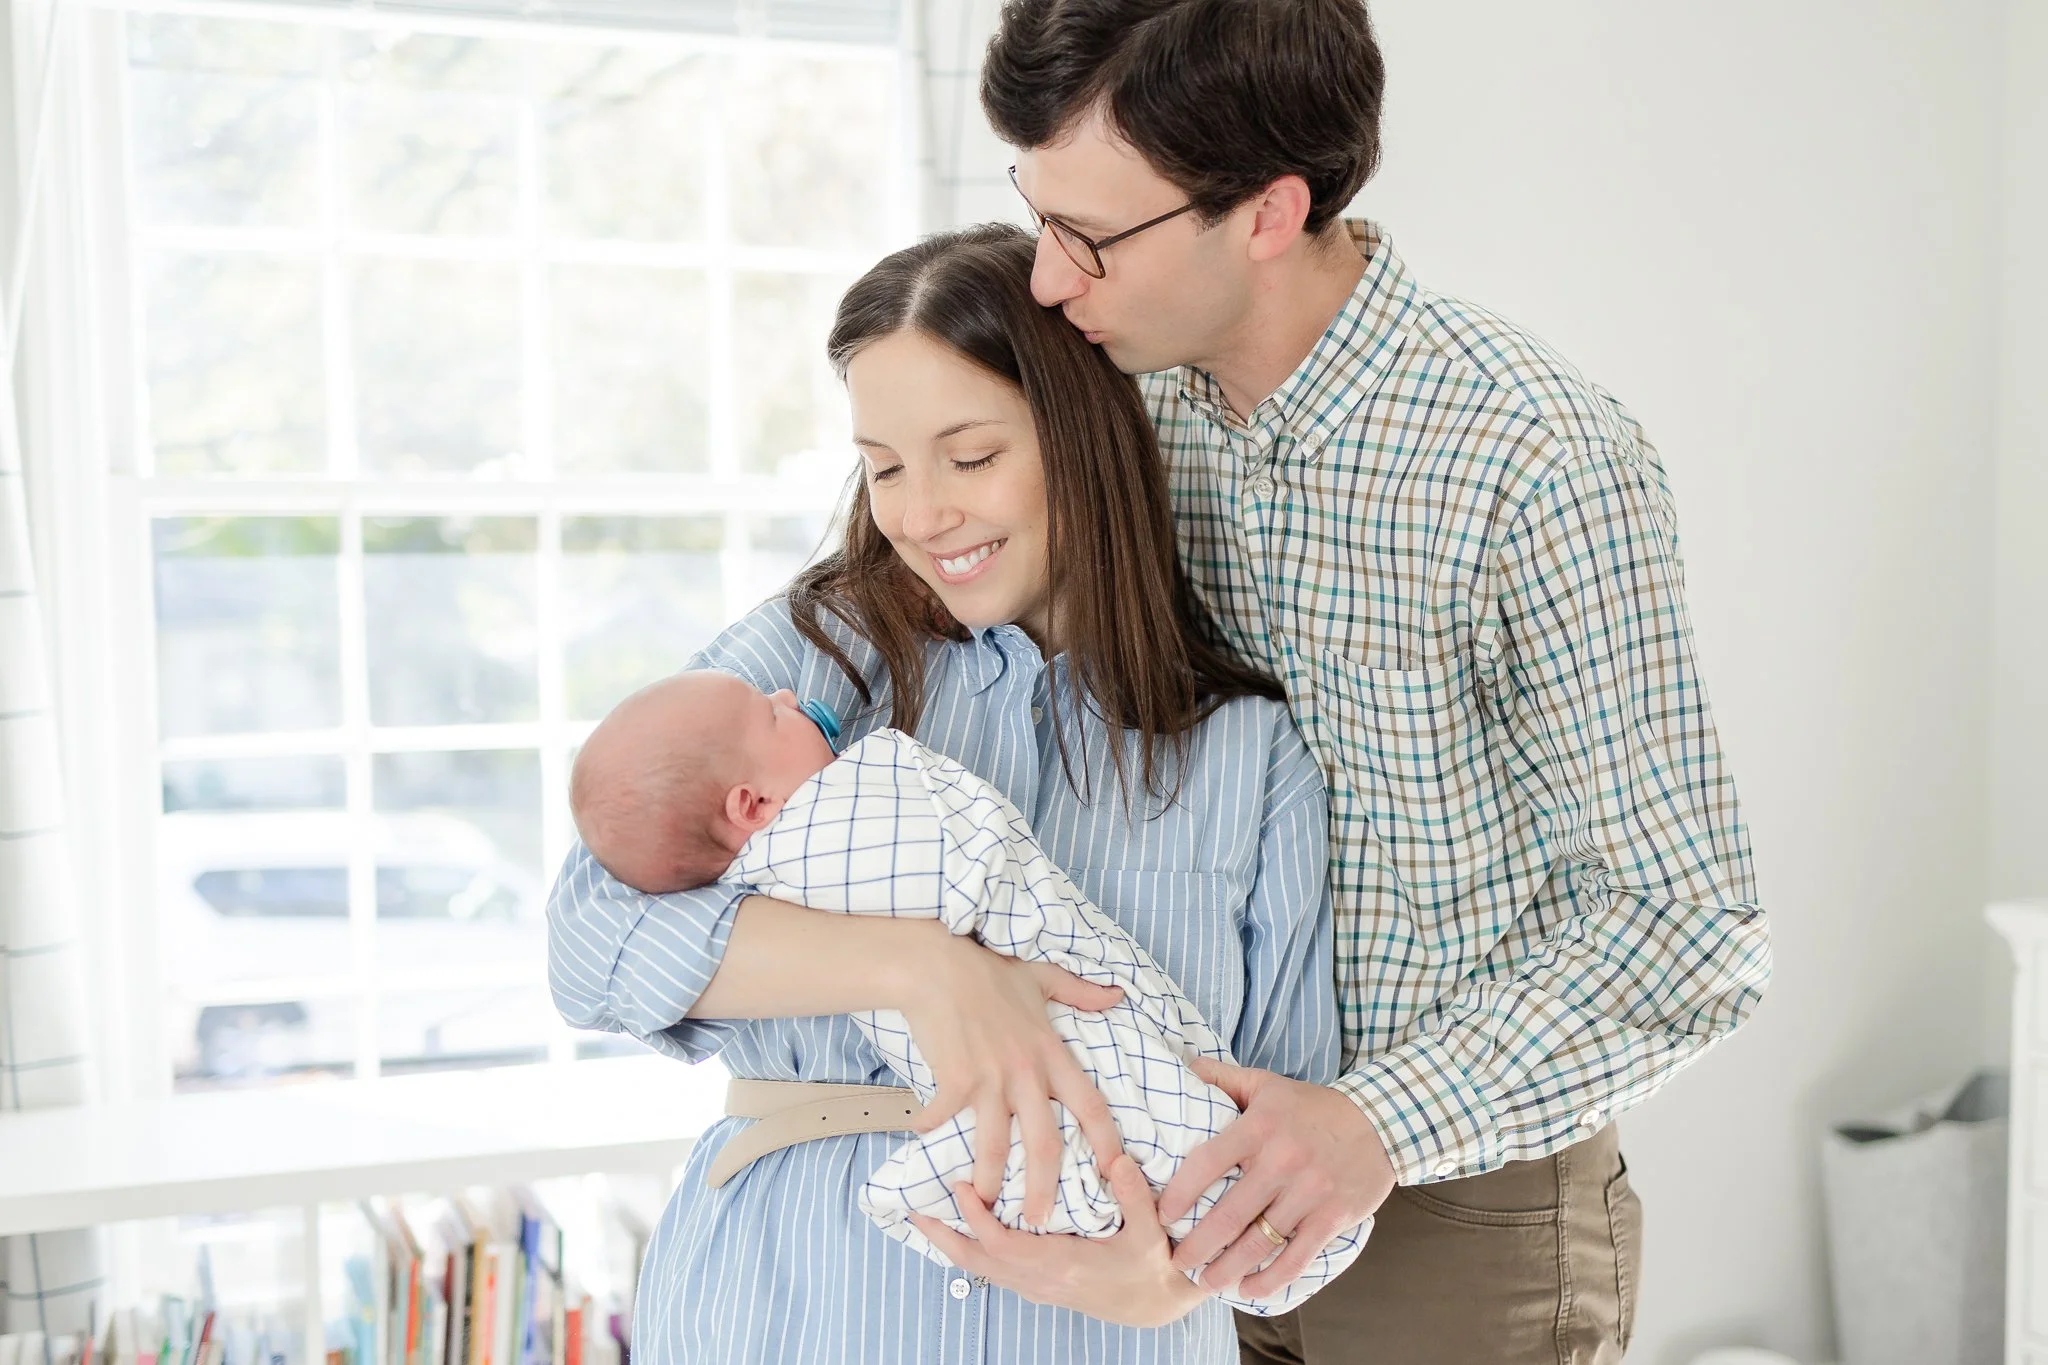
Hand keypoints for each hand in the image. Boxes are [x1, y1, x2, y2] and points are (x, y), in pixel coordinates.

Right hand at [901, 926, 1125, 1226]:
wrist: (937, 964)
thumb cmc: (988, 971)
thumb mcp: (1041, 976)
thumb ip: (1080, 992)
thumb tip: (1117, 995)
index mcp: (1051, 1053)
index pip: (1090, 1106)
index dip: (1105, 1142)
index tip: (1114, 1173)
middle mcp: (1026, 1072)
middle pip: (1043, 1144)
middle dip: (1042, 1189)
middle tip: (1038, 1221)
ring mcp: (990, 1078)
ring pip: (994, 1144)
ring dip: (987, 1179)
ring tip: (982, 1202)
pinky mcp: (955, 1079)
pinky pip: (944, 1117)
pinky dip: (931, 1128)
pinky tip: (922, 1134)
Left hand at [908, 1156, 1211, 1327]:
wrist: (1153, 1304)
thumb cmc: (1149, 1267)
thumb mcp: (1149, 1233)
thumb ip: (1133, 1196)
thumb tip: (1118, 1160)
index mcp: (1061, 1264)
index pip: (1002, 1243)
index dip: (976, 1217)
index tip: (960, 1187)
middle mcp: (1041, 1280)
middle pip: (976, 1261)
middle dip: (942, 1236)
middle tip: (914, 1210)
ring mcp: (1036, 1287)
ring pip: (980, 1269)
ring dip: (951, 1244)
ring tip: (928, 1218)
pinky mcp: (1038, 1287)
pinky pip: (992, 1271)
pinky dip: (971, 1250)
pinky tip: (963, 1232)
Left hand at [1159, 1056, 1393, 1298]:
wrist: (1381, 1121)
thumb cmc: (1313, 1106)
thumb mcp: (1267, 1084)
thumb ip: (1223, 1078)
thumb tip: (1183, 1066)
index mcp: (1259, 1127)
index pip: (1206, 1163)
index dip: (1179, 1194)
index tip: (1162, 1215)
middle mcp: (1282, 1161)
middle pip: (1229, 1215)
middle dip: (1197, 1246)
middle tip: (1176, 1262)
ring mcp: (1309, 1193)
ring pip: (1259, 1243)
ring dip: (1227, 1269)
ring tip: (1206, 1283)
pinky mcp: (1333, 1217)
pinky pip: (1296, 1257)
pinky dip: (1270, 1279)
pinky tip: (1248, 1290)